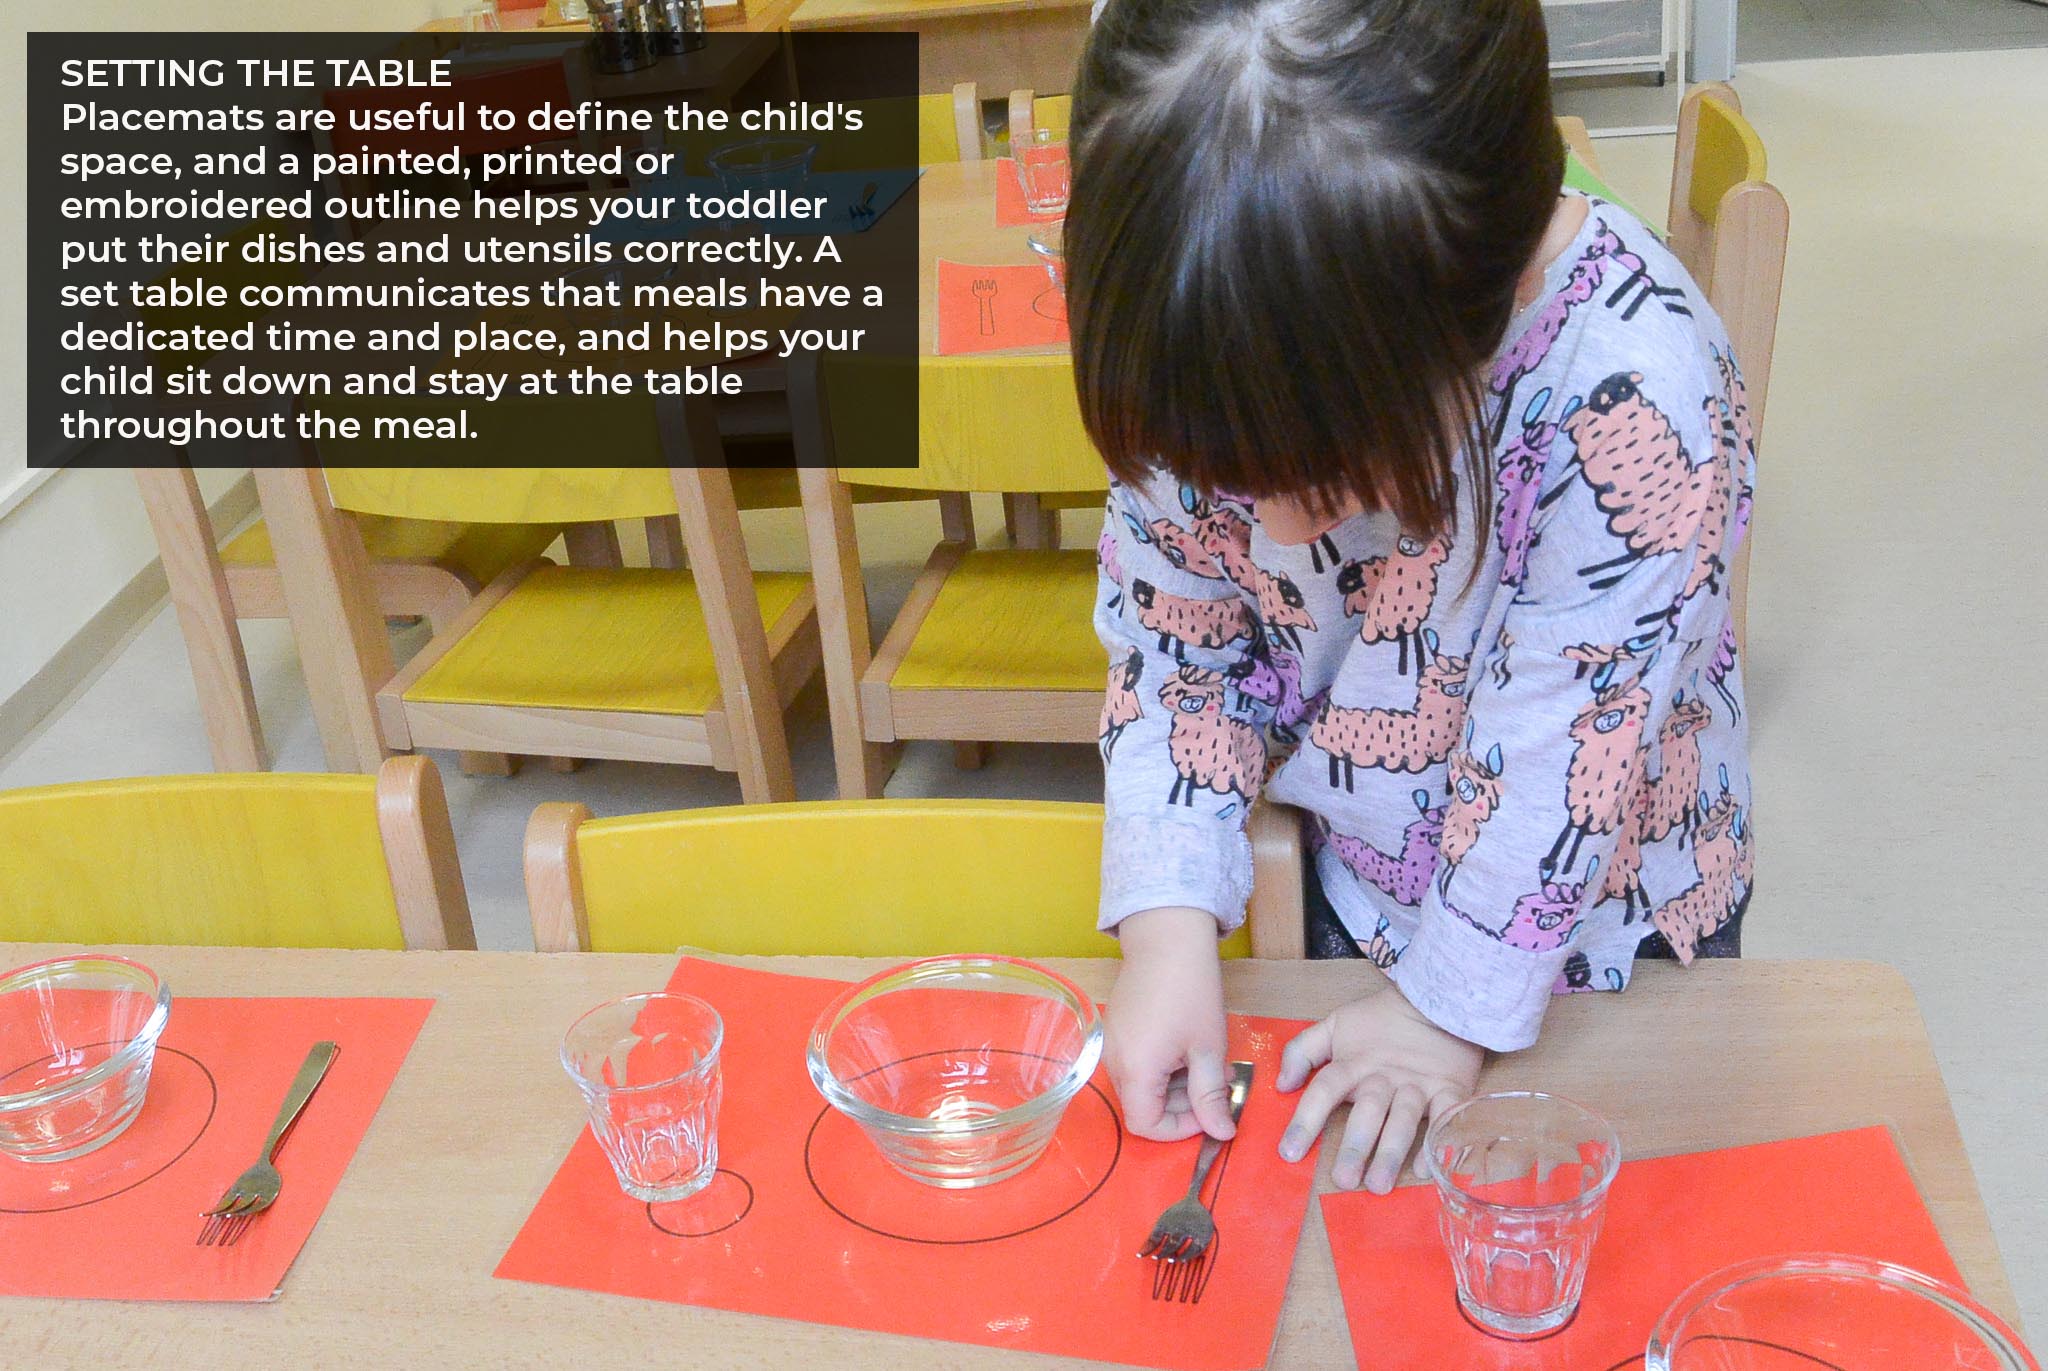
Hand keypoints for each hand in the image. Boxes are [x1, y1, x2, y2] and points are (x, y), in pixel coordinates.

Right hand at [1104, 906, 1236, 1142]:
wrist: (1167, 938)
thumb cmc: (1192, 992)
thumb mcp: (1208, 1048)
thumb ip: (1211, 1097)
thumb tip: (1221, 1135)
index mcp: (1136, 1071)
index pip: (1146, 1126)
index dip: (1180, 1129)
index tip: (1210, 1113)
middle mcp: (1114, 1062)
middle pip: (1143, 1106)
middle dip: (1183, 1105)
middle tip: (1219, 1085)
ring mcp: (1112, 1043)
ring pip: (1142, 1085)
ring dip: (1176, 1085)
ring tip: (1210, 1063)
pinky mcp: (1117, 1028)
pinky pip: (1137, 1062)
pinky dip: (1163, 1066)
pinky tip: (1189, 1046)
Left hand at [1275, 988, 1482, 1192]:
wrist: (1436, 1001)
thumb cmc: (1380, 1021)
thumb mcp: (1335, 1025)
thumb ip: (1302, 1051)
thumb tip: (1282, 1084)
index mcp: (1353, 1063)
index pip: (1324, 1091)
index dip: (1305, 1121)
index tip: (1290, 1154)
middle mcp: (1383, 1077)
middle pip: (1366, 1112)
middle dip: (1355, 1146)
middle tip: (1344, 1180)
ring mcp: (1418, 1085)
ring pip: (1403, 1120)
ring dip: (1391, 1153)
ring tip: (1379, 1185)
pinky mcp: (1450, 1089)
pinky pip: (1445, 1118)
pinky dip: (1437, 1143)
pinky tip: (1427, 1169)